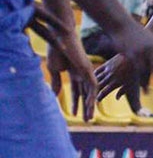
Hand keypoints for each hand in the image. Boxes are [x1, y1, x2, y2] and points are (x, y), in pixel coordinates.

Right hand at [29, 4, 96, 120]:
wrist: (60, 38)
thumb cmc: (57, 50)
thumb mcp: (54, 69)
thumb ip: (56, 81)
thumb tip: (55, 94)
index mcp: (74, 73)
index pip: (76, 91)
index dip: (75, 103)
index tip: (74, 114)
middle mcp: (82, 73)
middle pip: (86, 93)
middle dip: (86, 107)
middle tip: (87, 120)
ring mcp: (87, 71)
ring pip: (91, 91)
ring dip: (90, 105)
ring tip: (89, 117)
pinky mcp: (88, 69)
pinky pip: (92, 84)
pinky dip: (92, 95)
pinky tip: (91, 105)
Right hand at [94, 53, 136, 100]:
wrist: (135, 58)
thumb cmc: (134, 73)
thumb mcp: (130, 83)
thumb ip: (123, 91)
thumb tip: (117, 98)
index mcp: (115, 83)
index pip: (103, 93)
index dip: (99, 98)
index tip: (97, 100)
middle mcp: (110, 77)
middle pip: (98, 86)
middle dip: (94, 91)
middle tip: (91, 95)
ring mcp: (108, 70)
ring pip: (96, 78)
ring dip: (92, 83)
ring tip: (90, 88)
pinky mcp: (107, 64)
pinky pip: (98, 70)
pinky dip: (94, 75)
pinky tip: (92, 78)